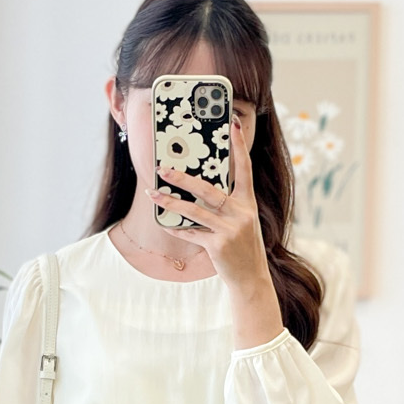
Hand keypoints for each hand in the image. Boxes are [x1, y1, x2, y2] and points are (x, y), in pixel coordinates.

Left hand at [151, 115, 284, 346]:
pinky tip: (163, 222)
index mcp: (248, 203)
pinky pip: (191, 232)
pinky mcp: (218, 246)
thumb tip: (198, 186)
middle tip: (162, 168)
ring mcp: (230, 230)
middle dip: (182, 178)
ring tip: (152, 193)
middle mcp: (241, 213)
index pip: (244, 169)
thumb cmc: (243, 246)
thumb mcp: (241, 221)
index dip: (239, 147)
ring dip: (170, 201)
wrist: (251, 278)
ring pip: (194, 211)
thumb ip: (226, 204)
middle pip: (208, 189)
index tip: (234, 125)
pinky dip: (176, 228)